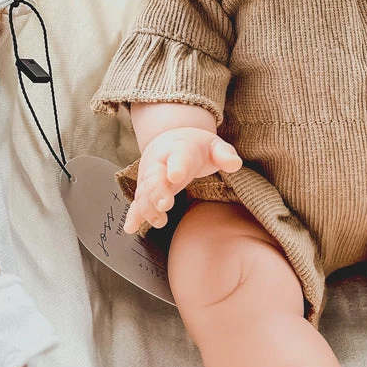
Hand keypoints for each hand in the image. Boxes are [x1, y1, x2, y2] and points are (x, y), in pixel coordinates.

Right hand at [123, 126, 241, 233]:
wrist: (170, 140)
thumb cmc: (197, 147)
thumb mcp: (214, 145)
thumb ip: (224, 154)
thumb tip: (235, 164)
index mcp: (181, 150)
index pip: (179, 157)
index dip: (177, 166)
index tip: (176, 175)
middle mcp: (160, 163)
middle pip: (155, 177)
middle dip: (158, 190)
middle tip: (165, 204)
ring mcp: (150, 177)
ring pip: (145, 192)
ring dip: (149, 207)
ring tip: (159, 221)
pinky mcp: (145, 190)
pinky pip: (137, 202)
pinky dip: (134, 214)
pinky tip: (130, 227)